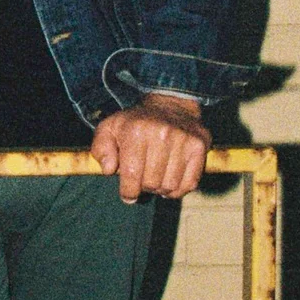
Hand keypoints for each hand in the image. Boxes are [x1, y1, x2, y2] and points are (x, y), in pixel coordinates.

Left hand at [90, 95, 208, 202]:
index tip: (128, 195)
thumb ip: (101, 149)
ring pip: (170, 186)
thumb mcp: (110, 128)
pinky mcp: (199, 147)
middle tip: (143, 180)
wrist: (170, 105)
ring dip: (161, 189)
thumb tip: (108, 170)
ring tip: (156, 179)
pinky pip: (190, 183)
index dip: (128, 191)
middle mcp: (162, 134)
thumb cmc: (136, 122)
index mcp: (136, 131)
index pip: (132, 174)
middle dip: (144, 187)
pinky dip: (179, 189)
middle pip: (152, 183)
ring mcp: (183, 140)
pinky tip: (170, 181)